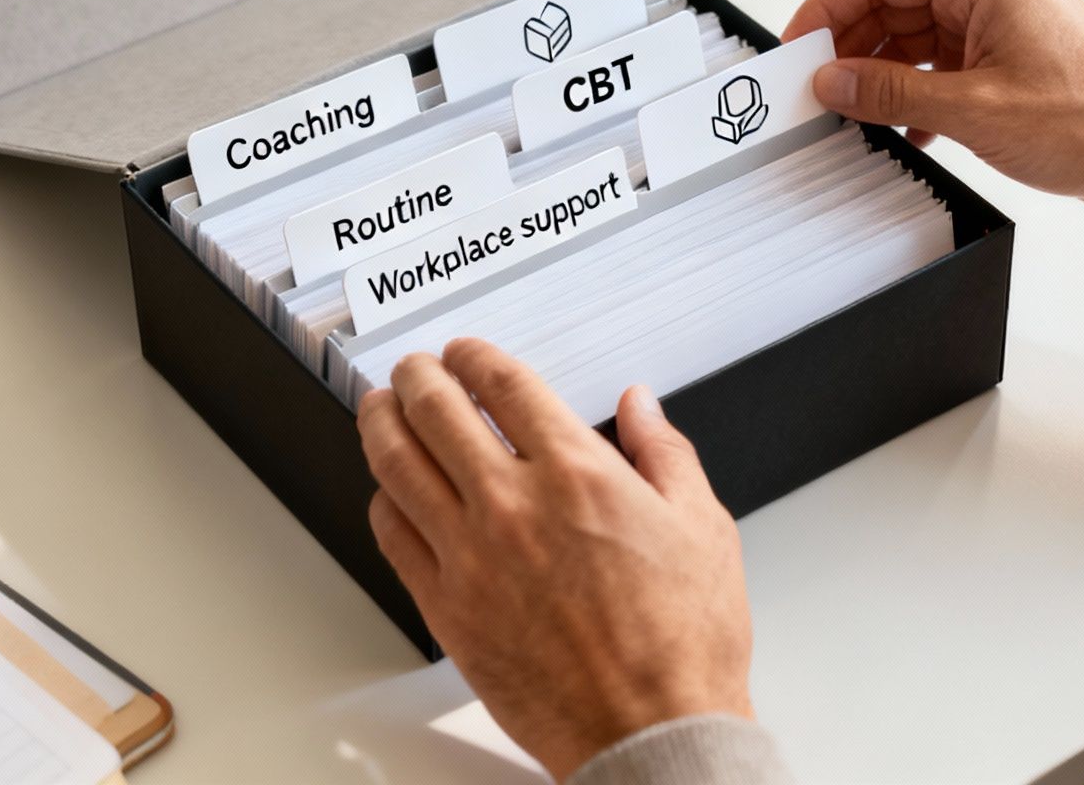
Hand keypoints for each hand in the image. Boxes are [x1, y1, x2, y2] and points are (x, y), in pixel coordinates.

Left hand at [358, 339, 752, 781]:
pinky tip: (390, 492)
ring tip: (380, 408)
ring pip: (397, 465)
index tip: (466, 353)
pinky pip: (391, 536)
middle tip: (415, 368)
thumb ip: (665, 453)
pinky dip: (383, 500)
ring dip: (381, 423)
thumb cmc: (683, 643)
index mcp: (578, 474)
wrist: (651, 731)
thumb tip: (639, 407)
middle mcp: (514, 505)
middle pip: (436, 411)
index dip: (474, 356)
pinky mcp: (447, 607)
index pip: (503, 385)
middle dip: (418, 376)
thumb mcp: (703, 526)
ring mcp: (471, 556)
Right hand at [784, 0, 1083, 251]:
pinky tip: (905, 128)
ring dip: (883, 73)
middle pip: (893, 1)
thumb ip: (892, 91)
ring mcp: (1007, 20)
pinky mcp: (1016, 55)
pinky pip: (945, 61)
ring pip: (917, 34)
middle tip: (816, 89)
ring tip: (855, 114)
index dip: (826, 8)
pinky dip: (917, 90)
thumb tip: (835, 80)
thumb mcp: (974, 111)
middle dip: (851, 46)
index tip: (797, 48)